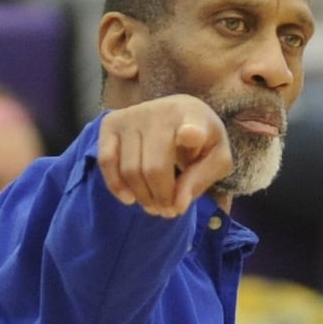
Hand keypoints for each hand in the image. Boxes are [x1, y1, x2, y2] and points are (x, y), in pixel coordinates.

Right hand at [98, 95, 232, 215]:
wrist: (178, 114)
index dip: (191, 133)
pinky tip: (130, 198)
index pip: (192, 125)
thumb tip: (177, 205)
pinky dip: (116, 186)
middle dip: (162, 199)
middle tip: (168, 211)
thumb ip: (201, 180)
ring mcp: (132, 116)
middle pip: (154, 168)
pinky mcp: (111, 123)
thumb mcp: (216, 160)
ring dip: (142, 197)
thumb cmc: (201, 141)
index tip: (190, 135)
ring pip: (130, 170)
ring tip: (154, 205)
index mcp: (194, 117)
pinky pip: (106, 161)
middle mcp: (160, 112)